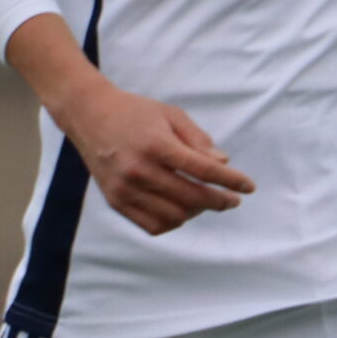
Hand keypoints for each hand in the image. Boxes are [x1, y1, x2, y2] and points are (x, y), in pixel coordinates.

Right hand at [50, 78, 254, 236]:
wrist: (88, 115)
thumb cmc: (135, 112)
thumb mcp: (171, 114)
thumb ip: (198, 139)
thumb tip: (223, 164)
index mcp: (156, 145)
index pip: (203, 170)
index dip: (231, 181)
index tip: (248, 187)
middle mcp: (139, 170)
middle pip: (192, 197)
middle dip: (220, 201)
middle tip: (232, 200)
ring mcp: (125, 189)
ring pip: (174, 216)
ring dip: (196, 212)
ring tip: (203, 200)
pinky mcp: (116, 201)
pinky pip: (153, 225)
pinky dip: (173, 221)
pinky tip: (181, 208)